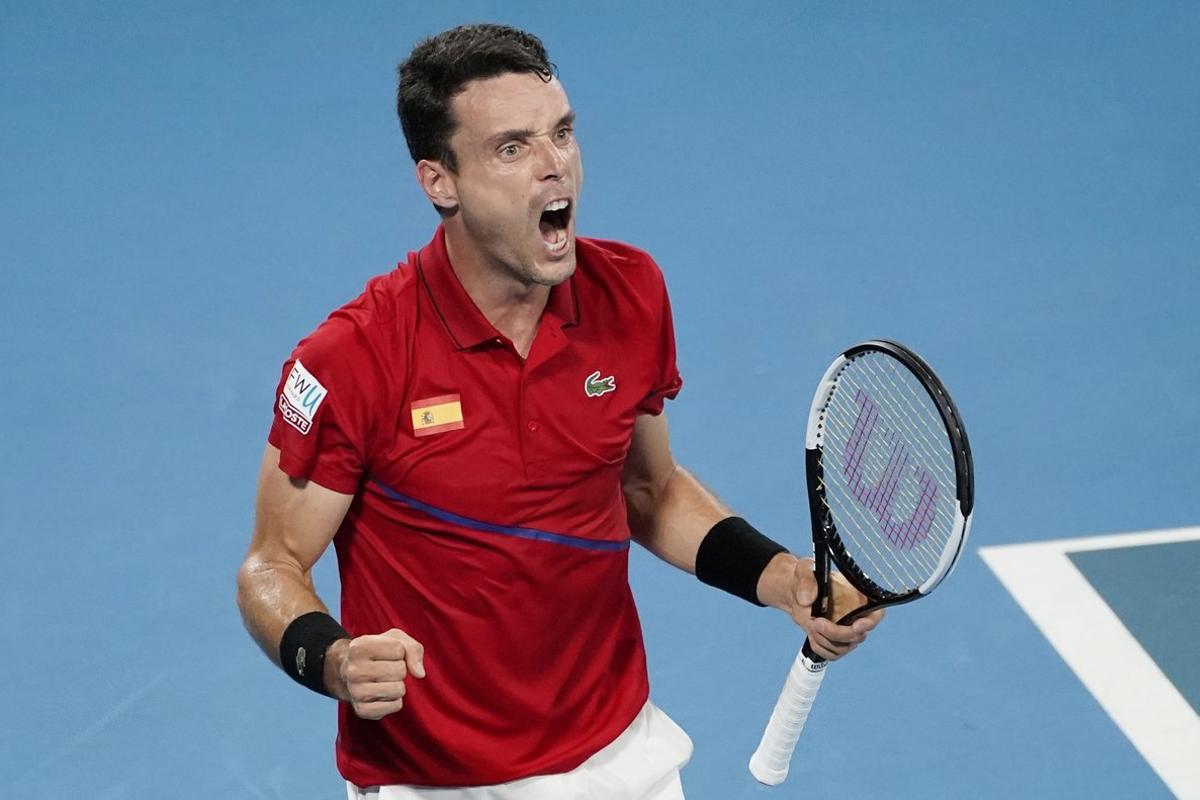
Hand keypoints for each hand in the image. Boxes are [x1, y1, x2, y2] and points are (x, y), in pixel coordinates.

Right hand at [324, 629, 425, 719]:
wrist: (351, 671)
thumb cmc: (378, 652)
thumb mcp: (395, 640)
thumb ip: (413, 649)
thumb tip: (420, 674)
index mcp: (358, 647)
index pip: (398, 649)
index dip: (399, 651)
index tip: (385, 653)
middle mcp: (353, 670)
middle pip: (400, 670)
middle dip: (399, 669)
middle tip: (385, 668)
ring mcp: (355, 692)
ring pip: (399, 689)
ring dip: (398, 685)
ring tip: (384, 680)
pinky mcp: (362, 710)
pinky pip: (396, 706)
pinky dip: (395, 700)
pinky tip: (382, 693)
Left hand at [759, 554, 884, 660]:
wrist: (796, 592)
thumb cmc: (806, 578)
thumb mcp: (804, 570)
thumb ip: (806, 580)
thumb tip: (806, 600)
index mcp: (858, 597)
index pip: (876, 614)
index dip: (870, 623)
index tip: (855, 625)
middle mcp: (856, 617)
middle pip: (858, 636)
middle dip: (835, 633)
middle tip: (816, 622)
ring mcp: (847, 631)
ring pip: (844, 647)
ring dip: (824, 640)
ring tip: (811, 624)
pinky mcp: (836, 642)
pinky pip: (833, 654)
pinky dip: (820, 647)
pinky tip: (812, 634)